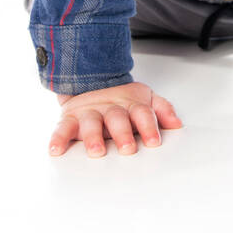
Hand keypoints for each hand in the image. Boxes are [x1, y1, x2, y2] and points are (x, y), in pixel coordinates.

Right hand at [49, 81, 182, 156]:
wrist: (90, 80)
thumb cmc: (121, 100)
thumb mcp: (145, 99)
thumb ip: (162, 110)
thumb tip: (177, 124)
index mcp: (130, 105)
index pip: (143, 114)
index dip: (149, 127)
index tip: (155, 142)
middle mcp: (110, 108)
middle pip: (117, 119)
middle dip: (123, 134)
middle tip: (128, 149)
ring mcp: (90, 113)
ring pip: (91, 124)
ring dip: (93, 138)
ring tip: (97, 152)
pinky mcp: (70, 118)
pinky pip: (62, 128)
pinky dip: (58, 139)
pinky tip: (56, 150)